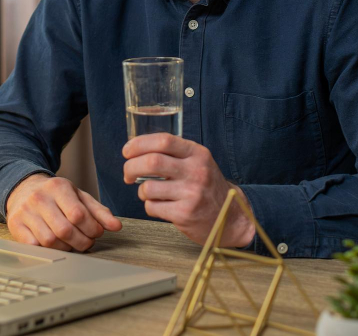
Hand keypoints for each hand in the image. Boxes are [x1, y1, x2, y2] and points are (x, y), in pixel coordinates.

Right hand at [5, 174, 121, 251]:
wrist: (23, 188)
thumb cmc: (55, 195)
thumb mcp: (78, 196)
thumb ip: (98, 211)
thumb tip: (116, 226)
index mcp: (58, 187)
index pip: (78, 214)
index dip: (92, 229)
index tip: (96, 233)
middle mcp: (39, 198)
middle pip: (65, 230)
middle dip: (81, 242)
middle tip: (87, 242)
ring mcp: (25, 212)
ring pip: (50, 241)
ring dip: (66, 248)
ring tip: (72, 244)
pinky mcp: (15, 224)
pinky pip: (34, 246)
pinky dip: (48, 250)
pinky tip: (55, 245)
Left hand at [122, 134, 255, 246]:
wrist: (230, 217)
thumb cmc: (207, 187)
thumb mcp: (199, 163)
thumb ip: (175, 153)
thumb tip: (136, 149)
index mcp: (198, 154)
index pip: (164, 140)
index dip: (139, 143)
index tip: (127, 151)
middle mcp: (196, 171)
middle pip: (152, 162)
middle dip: (131, 167)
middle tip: (127, 174)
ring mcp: (192, 194)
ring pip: (148, 188)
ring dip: (141, 191)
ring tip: (148, 193)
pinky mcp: (185, 214)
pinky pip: (152, 207)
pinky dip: (150, 206)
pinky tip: (160, 206)